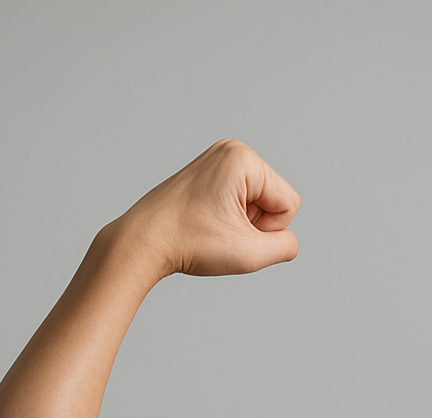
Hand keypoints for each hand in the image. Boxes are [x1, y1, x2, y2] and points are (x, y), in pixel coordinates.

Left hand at [110, 138, 300, 277]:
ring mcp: (218, 159)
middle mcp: (232, 150)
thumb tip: (287, 240)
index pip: (289, 204)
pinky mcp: (210, 171)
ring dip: (242, 223)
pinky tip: (206, 222)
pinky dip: (230, 217)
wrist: (142, 242)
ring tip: (211, 226)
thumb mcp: (251, 253)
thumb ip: (286, 246)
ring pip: (259, 202)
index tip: (232, 232)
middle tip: (220, 230)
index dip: (268, 229)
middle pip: (275, 199)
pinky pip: (241, 199)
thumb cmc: (188, 243)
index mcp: (243, 158)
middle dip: (255, 224)